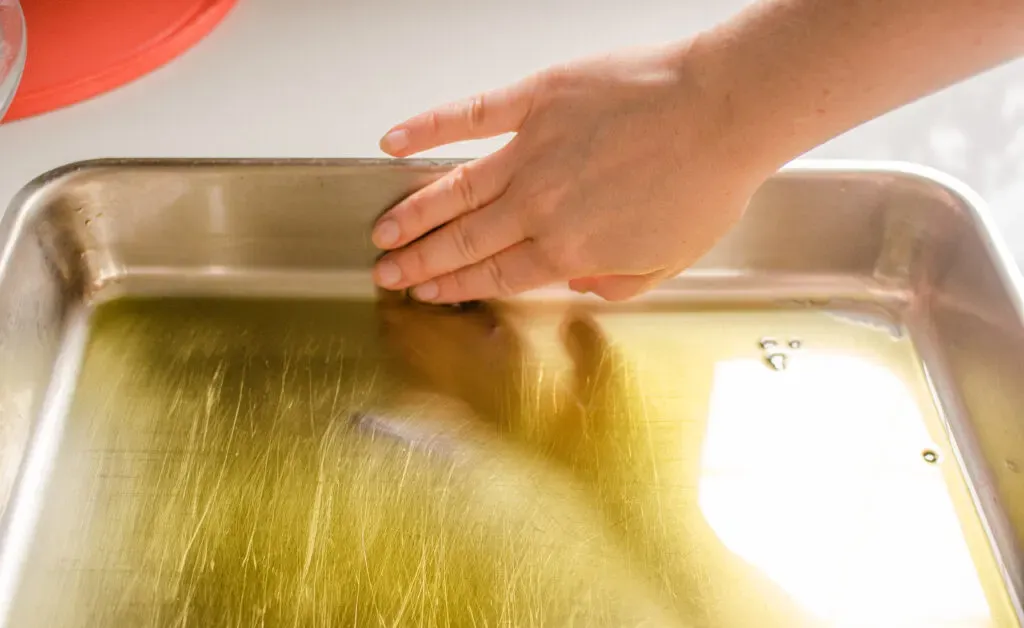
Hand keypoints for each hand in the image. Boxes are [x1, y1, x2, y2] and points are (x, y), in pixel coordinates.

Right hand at [371, 42, 776, 302]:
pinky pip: (468, 116)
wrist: (726, 110)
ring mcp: (531, 152)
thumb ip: (616, 284)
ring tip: (381, 232)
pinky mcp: (535, 100)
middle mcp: (540, 207)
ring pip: (454, 191)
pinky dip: (426, 128)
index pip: (496, 276)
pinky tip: (393, 143)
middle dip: (419, 262)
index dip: (455, 287)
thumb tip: (577, 288)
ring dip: (412, 215)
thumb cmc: (707, 180)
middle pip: (464, 242)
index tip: (428, 292)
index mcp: (570, 250)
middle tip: (387, 272)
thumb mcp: (669, 261)